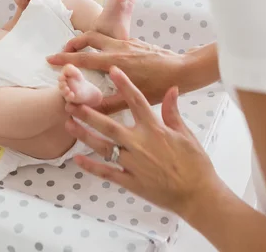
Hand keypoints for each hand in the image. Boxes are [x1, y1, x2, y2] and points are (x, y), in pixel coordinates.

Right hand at [47, 31, 185, 112]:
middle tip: (64, 50)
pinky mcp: (136, 43)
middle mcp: (119, 47)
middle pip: (89, 37)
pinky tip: (108, 56)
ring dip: (88, 40)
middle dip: (74, 42)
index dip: (64, 58)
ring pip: (102, 35)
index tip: (50, 59)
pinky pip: (114, 40)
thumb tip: (85, 110)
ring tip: (82, 49)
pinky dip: (104, 44)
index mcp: (114, 61)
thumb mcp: (132, 100)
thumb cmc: (159, 86)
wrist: (183, 70)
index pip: (83, 57)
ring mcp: (128, 43)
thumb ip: (107, 105)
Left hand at [64, 66, 223, 219]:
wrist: (198, 194)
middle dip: (88, 113)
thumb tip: (171, 89)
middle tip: (71, 102)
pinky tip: (77, 159)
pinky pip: (106, 172)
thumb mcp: (186, 133)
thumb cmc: (195, 163)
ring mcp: (133, 164)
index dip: (124, 84)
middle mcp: (140, 144)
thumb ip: (173, 111)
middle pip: (109, 124)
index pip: (136, 101)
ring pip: (103, 147)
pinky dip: (91, 166)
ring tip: (68, 124)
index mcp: (155, 129)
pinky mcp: (130, 182)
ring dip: (84, 135)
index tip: (112, 71)